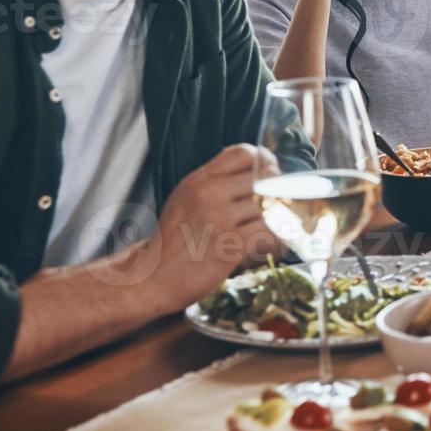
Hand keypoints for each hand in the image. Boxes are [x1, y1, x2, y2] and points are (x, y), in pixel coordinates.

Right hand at [131, 145, 278, 312]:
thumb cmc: (174, 239)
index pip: (244, 152)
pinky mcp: (231, 245)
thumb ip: (216, 181)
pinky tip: (267, 244)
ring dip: (278, 218)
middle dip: (277, 191)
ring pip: (272, 205)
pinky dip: (276, 238)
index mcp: (199, 180)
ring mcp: (220, 219)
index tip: (270, 175)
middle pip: (265, 177)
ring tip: (273, 227)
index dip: (265, 161)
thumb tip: (258, 165)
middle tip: (277, 205)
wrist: (151, 277)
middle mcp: (209, 194)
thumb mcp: (187, 198)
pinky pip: (270, 232)